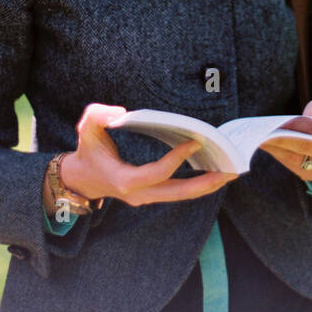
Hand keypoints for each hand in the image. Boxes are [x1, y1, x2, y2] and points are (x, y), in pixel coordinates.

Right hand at [53, 103, 237, 210]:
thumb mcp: (86, 128)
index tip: (196, 139)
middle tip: (230, 170)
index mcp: (125, 180)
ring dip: (205, 185)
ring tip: (229, 172)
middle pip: (178, 192)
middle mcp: (138, 194)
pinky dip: (196, 183)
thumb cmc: (87, 151)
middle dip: (205, 183)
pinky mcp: (151, 195)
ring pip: (180, 195)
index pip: (158, 173)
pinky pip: (177, 191)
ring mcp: (146, 197)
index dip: (178, 158)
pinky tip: (213, 172)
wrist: (81, 179)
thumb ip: (98, 116)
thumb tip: (121, 113)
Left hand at [259, 95, 311, 184]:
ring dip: (281, 150)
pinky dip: (282, 157)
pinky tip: (270, 146)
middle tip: (270, 132)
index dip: (303, 126)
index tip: (285, 121)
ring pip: (301, 161)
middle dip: (289, 140)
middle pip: (311, 149)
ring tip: (266, 139)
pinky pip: (296, 168)